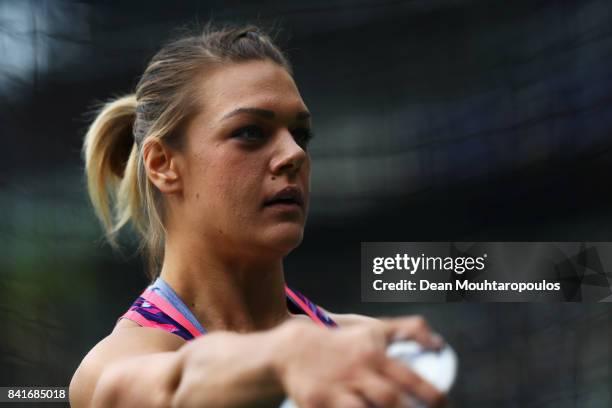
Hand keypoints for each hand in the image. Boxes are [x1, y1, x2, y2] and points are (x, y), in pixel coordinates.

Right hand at [274, 316, 446, 407]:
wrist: (293, 347)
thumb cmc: (340, 340)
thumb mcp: (372, 330)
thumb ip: (407, 332)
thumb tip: (440, 345)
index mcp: (372, 356)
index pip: (408, 377)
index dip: (430, 394)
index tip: (443, 403)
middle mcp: (356, 373)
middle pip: (389, 400)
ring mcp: (335, 390)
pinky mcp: (316, 404)